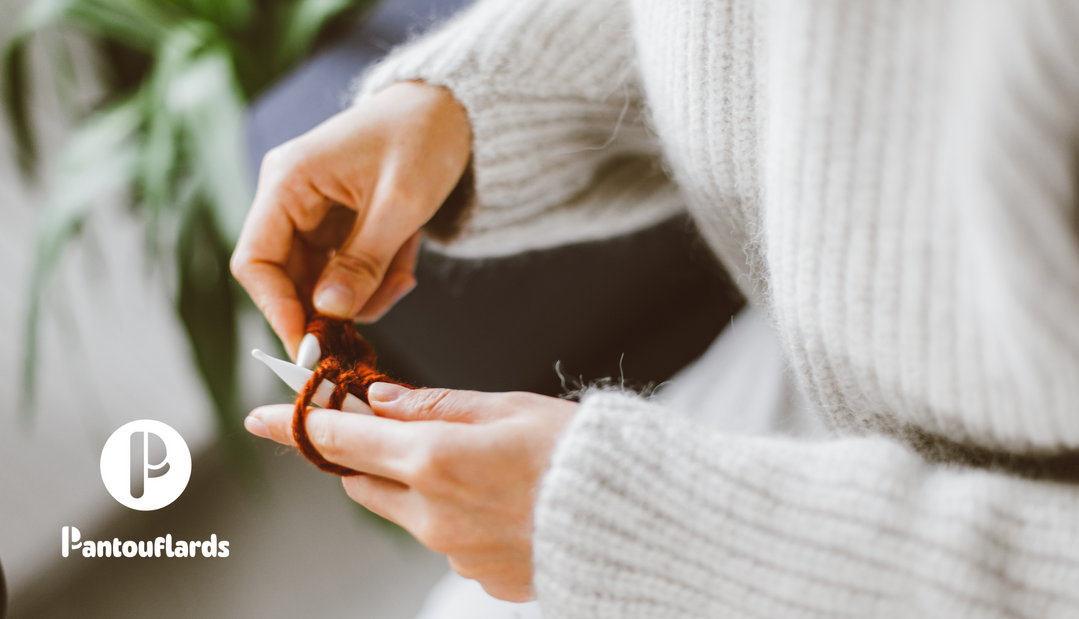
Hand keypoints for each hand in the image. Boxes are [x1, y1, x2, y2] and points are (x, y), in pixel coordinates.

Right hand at [231, 81, 471, 356]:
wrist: (450, 110)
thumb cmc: (423, 137)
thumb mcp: (400, 204)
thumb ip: (364, 260)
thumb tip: (328, 311)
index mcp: (288, 182)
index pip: (255, 262)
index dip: (277, 310)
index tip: (310, 348)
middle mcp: (290, 199)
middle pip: (288, 280)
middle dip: (334, 305)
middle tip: (375, 312)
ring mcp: (313, 214)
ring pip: (323, 284)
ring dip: (366, 292)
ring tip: (404, 270)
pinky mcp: (338, 226)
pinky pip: (347, 273)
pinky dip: (377, 279)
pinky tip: (406, 259)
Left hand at [244, 386, 577, 601]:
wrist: (634, 522)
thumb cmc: (580, 453)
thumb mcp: (509, 407)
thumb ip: (436, 404)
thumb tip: (380, 398)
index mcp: (434, 457)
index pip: (341, 438)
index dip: (295, 423)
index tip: (260, 415)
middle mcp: (431, 511)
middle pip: (362, 482)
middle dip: (366, 455)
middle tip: (396, 431)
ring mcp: (452, 550)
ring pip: (403, 512)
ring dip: (414, 487)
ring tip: (478, 468)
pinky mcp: (476, 575)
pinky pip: (444, 540)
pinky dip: (454, 516)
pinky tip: (503, 502)